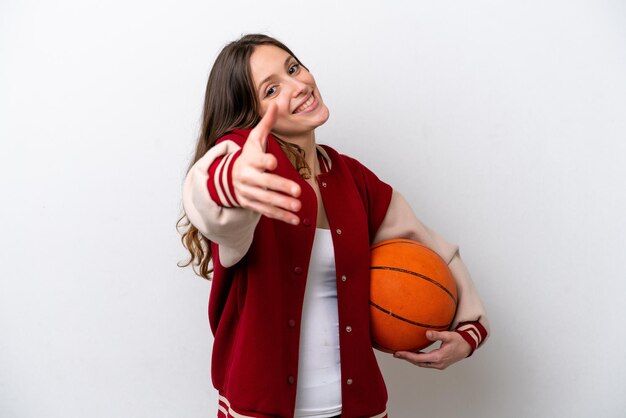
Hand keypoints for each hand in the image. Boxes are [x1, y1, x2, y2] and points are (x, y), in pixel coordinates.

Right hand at [232, 103, 301, 224]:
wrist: (227, 178)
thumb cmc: (247, 155)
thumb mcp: (254, 139)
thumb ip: (266, 123)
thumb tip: (276, 103)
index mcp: (250, 160)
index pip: (257, 160)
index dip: (265, 161)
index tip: (273, 162)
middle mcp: (248, 178)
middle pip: (265, 183)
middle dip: (280, 187)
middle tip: (297, 191)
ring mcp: (249, 193)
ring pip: (267, 200)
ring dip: (282, 205)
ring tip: (298, 207)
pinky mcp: (253, 204)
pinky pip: (267, 212)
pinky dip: (281, 217)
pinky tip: (295, 219)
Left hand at [393, 330, 471, 369]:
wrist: (468, 347)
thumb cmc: (459, 340)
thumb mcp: (449, 336)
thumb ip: (437, 335)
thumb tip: (427, 333)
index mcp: (438, 358)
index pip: (418, 359)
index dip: (407, 356)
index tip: (398, 353)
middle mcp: (438, 364)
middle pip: (418, 363)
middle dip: (406, 358)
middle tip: (396, 354)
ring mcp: (439, 365)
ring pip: (422, 364)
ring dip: (412, 359)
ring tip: (402, 354)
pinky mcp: (440, 363)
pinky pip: (426, 362)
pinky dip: (418, 359)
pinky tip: (413, 354)